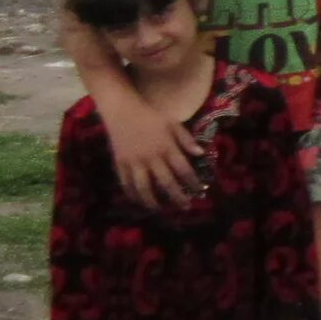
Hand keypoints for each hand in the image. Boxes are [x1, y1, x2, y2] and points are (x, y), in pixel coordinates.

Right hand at [105, 89, 203, 208]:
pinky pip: (126, 184)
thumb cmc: (150, 116)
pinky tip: (139, 201)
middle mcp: (151, 157)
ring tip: (161, 209)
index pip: (183, 170)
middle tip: (185, 206)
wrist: (121, 110)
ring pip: (144, 188)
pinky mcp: (120, 164)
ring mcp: (133, 162)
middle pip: (166, 183)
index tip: (200, 191)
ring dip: (154, 201)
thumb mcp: (173, 123)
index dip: (193, 182)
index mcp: (166, 147)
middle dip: (177, 197)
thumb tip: (201, 154)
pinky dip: (133, 195)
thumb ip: (186, 139)